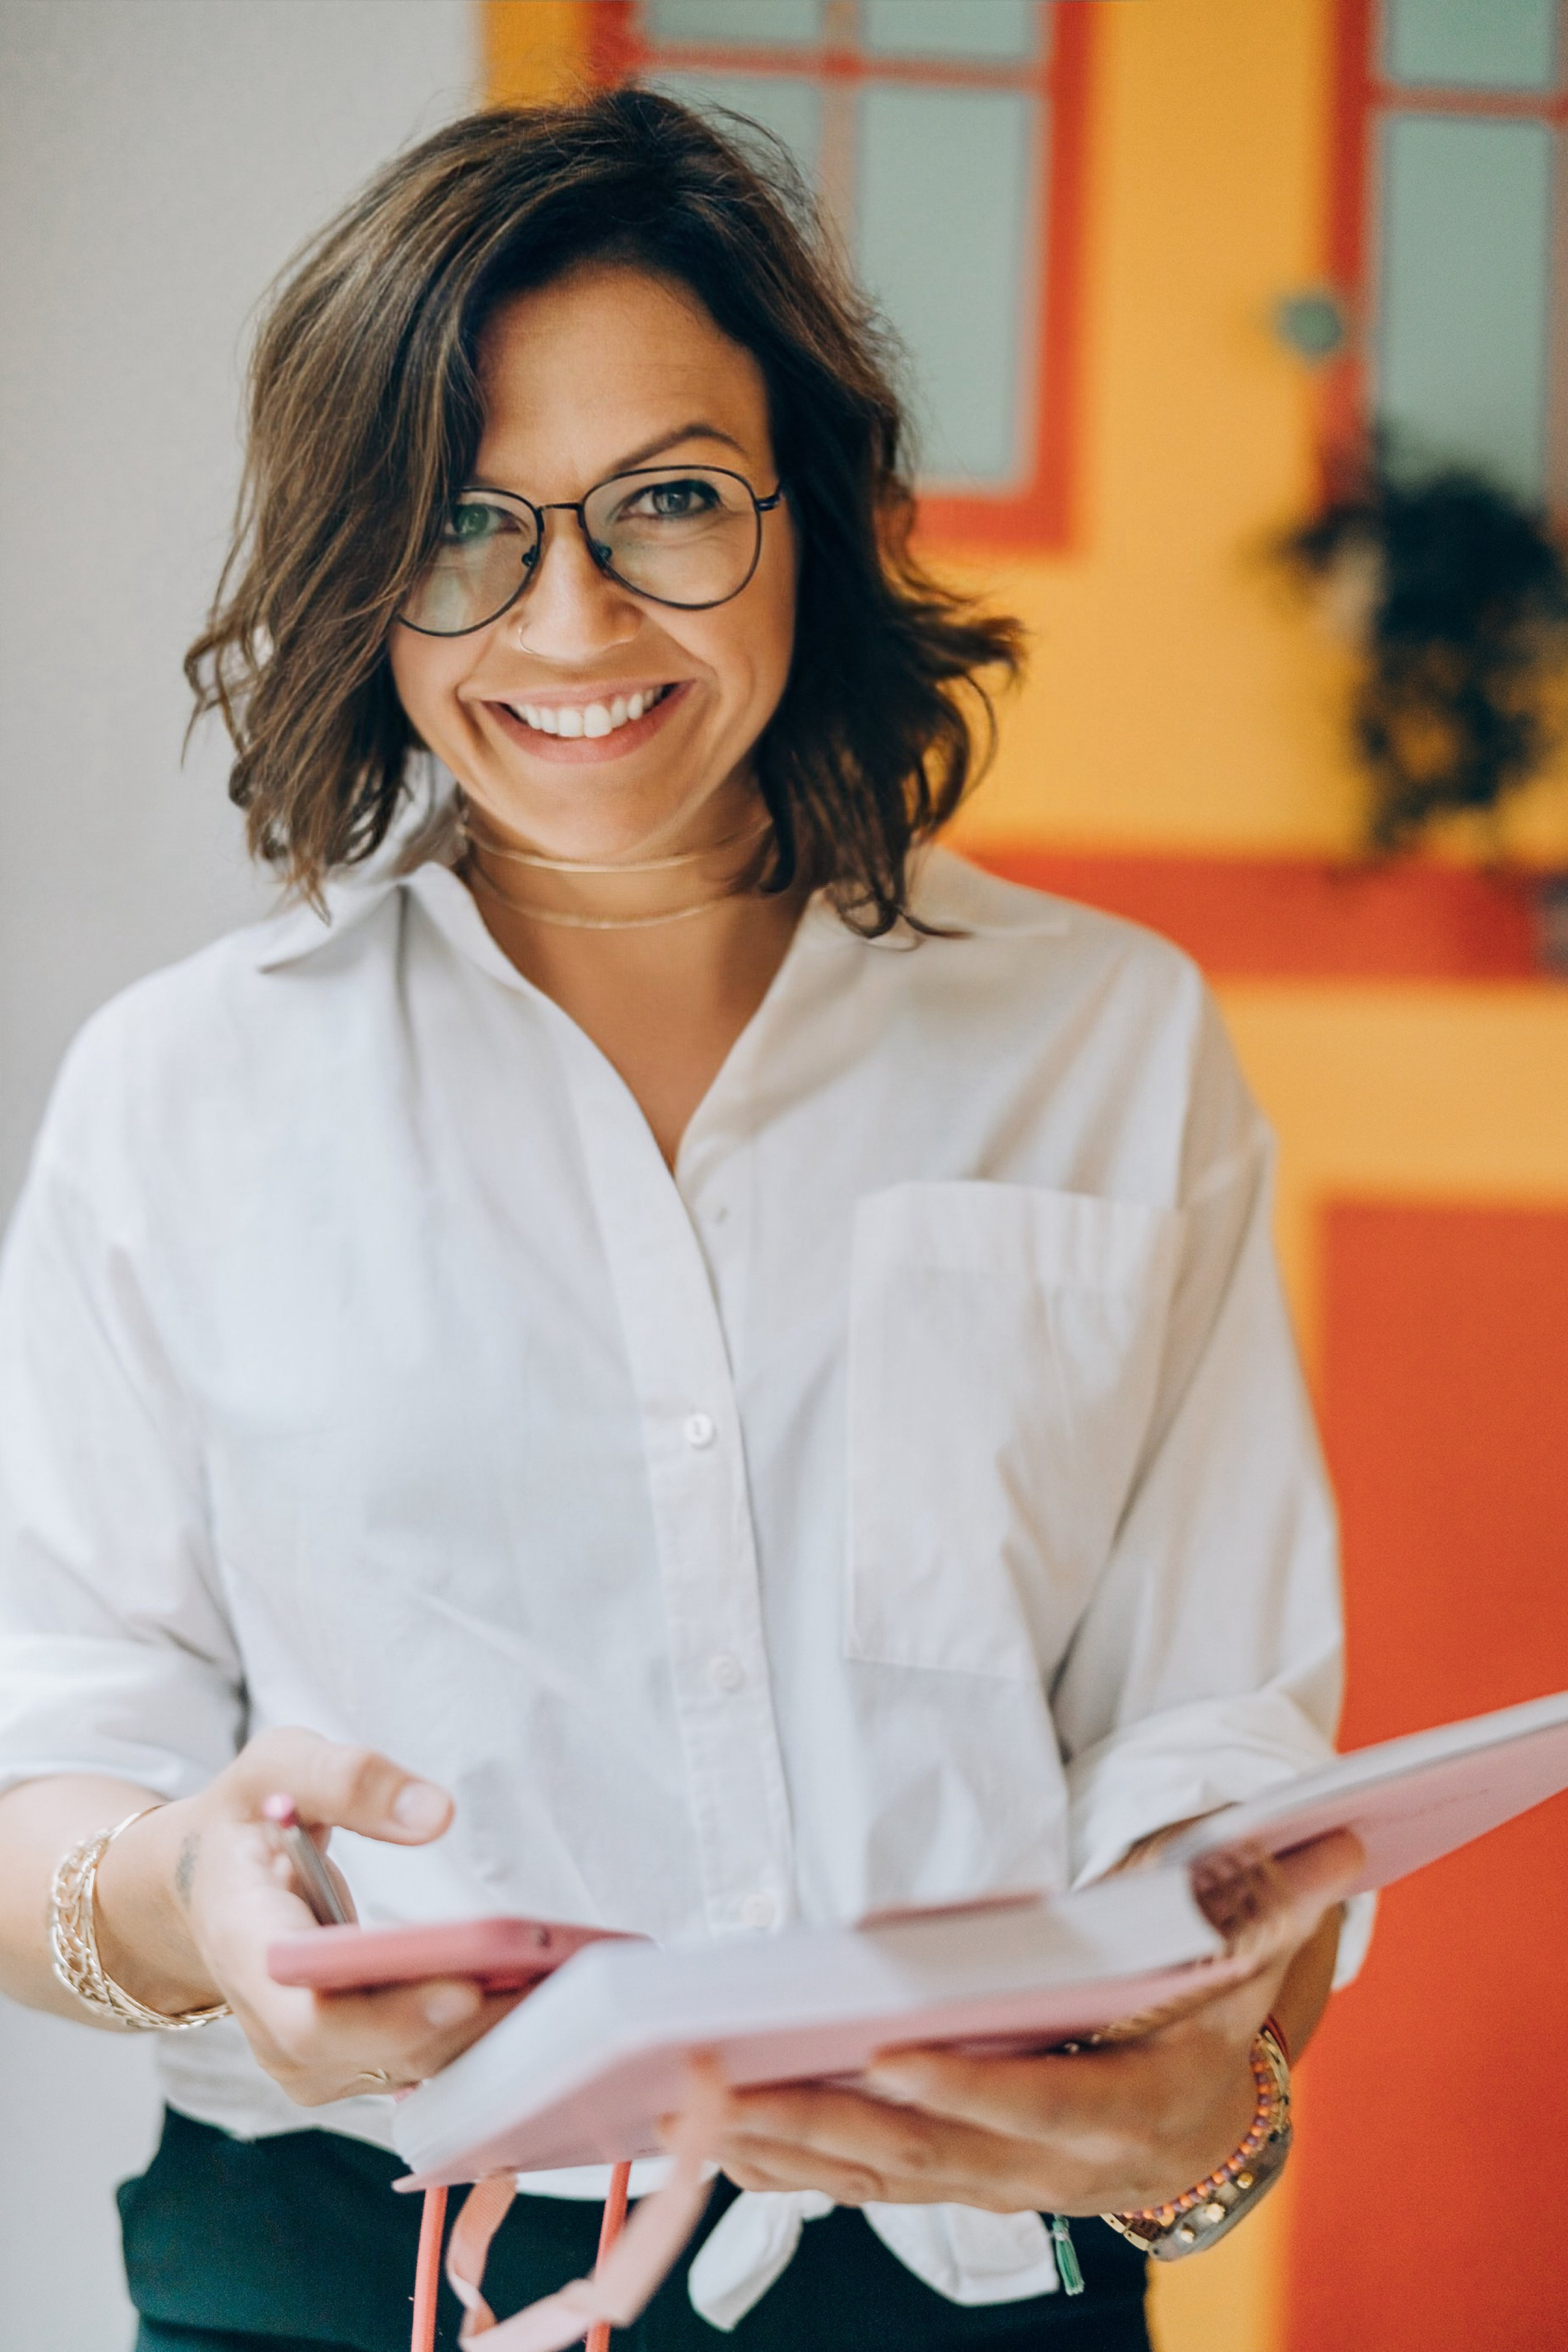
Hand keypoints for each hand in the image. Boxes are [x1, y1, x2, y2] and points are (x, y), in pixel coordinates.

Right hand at [93, 1727, 516, 2104]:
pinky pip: (416, 2062)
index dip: (387, 2018)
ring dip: (484, 2036)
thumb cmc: (247, 1817)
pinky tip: (533, 1998)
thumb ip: (350, 1779)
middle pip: (375, 2053)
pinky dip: (475, 2038)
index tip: (465, 1987)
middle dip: (467, 2026)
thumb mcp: (279, 1765)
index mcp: (247, 1946)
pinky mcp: (343, 2060)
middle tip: (552, 1986)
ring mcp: (306, 2055)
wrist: (209, 1880)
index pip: (310, 2016)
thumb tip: (435, 1814)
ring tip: (560, 1989)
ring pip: (406, 2068)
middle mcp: (271, 2022)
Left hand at [697, 1830, 1360, 2216]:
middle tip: (726, 2081)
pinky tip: (711, 2137)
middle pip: (927, 2155)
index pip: (1038, 2104)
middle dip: (822, 2120)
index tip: (887, 2051)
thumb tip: (1340, 1834)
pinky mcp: (945, 2179)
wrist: (1207, 2131)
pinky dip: (784, 2166)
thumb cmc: (1218, 2022)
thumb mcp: (1252, 1966)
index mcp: (1126, 2111)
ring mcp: (989, 2182)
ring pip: (875, 2180)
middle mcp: (1049, 2167)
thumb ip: (1270, 1906)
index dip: (966, 2086)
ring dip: (781, 2148)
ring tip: (691, 2106)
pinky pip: (856, 2185)